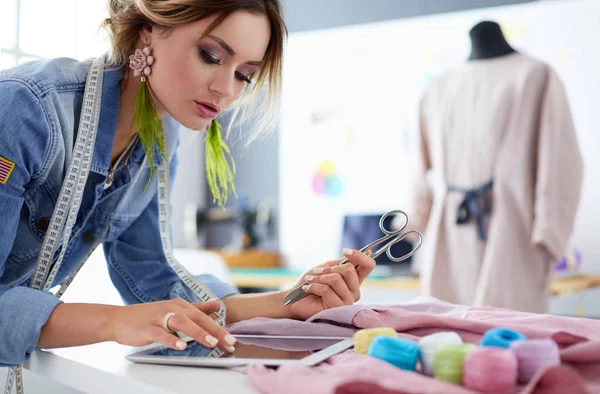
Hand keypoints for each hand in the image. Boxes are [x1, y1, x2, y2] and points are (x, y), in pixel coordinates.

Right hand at [108, 299, 236, 351]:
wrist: (118, 319)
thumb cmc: (147, 316)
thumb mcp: (174, 308)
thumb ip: (196, 308)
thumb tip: (216, 305)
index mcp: (180, 305)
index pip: (204, 317)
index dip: (220, 328)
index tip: (232, 340)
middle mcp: (172, 309)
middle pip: (197, 319)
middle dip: (215, 331)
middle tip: (229, 342)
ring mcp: (159, 318)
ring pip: (182, 323)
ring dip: (198, 333)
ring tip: (211, 343)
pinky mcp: (147, 328)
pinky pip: (161, 334)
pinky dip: (171, 339)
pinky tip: (180, 346)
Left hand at [286, 248, 375, 320]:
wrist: (295, 300)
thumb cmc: (311, 283)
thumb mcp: (326, 268)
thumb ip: (341, 263)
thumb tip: (360, 253)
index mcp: (354, 280)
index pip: (368, 266)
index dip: (360, 256)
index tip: (345, 251)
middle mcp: (354, 291)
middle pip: (350, 270)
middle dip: (329, 268)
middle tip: (316, 271)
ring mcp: (347, 301)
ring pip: (336, 279)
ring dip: (319, 277)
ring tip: (310, 280)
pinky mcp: (337, 308)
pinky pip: (327, 290)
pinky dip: (314, 286)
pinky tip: (308, 289)